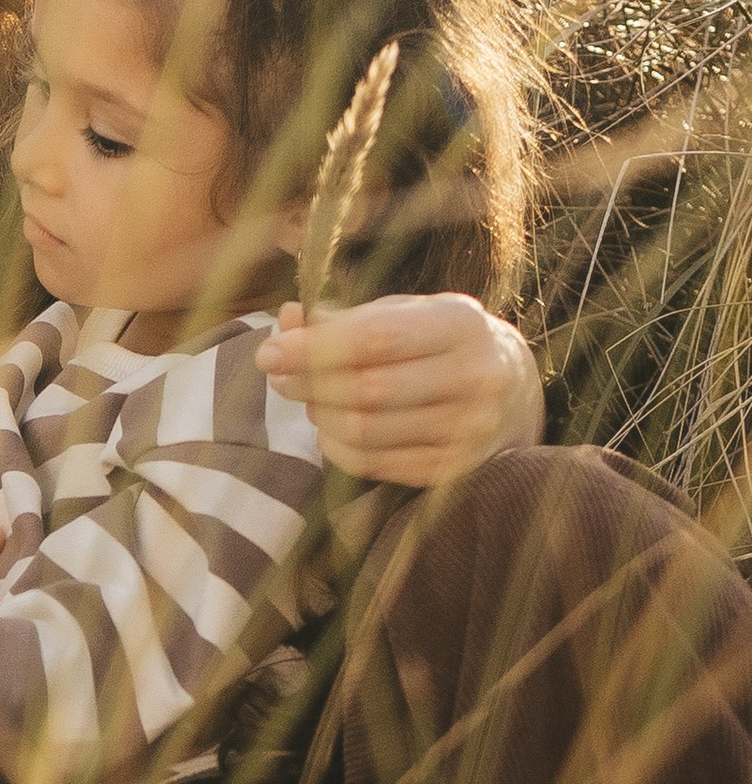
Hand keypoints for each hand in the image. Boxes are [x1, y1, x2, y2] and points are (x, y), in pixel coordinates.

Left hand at [261, 293, 544, 486]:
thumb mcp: (404, 313)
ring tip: (311, 400)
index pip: (375, 339)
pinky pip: (375, 465)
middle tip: (280, 378)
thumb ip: (347, 318)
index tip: (269, 353)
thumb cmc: (440, 342)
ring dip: (320, 417)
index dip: (313, 348)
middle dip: (309, 385)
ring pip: (366, 432)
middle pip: (367, 390)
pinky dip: (337, 448)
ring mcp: (471, 429)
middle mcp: (475, 377)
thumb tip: (287, 321)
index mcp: (460, 323)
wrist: (513, 389)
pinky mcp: (457, 470)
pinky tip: (332, 430)